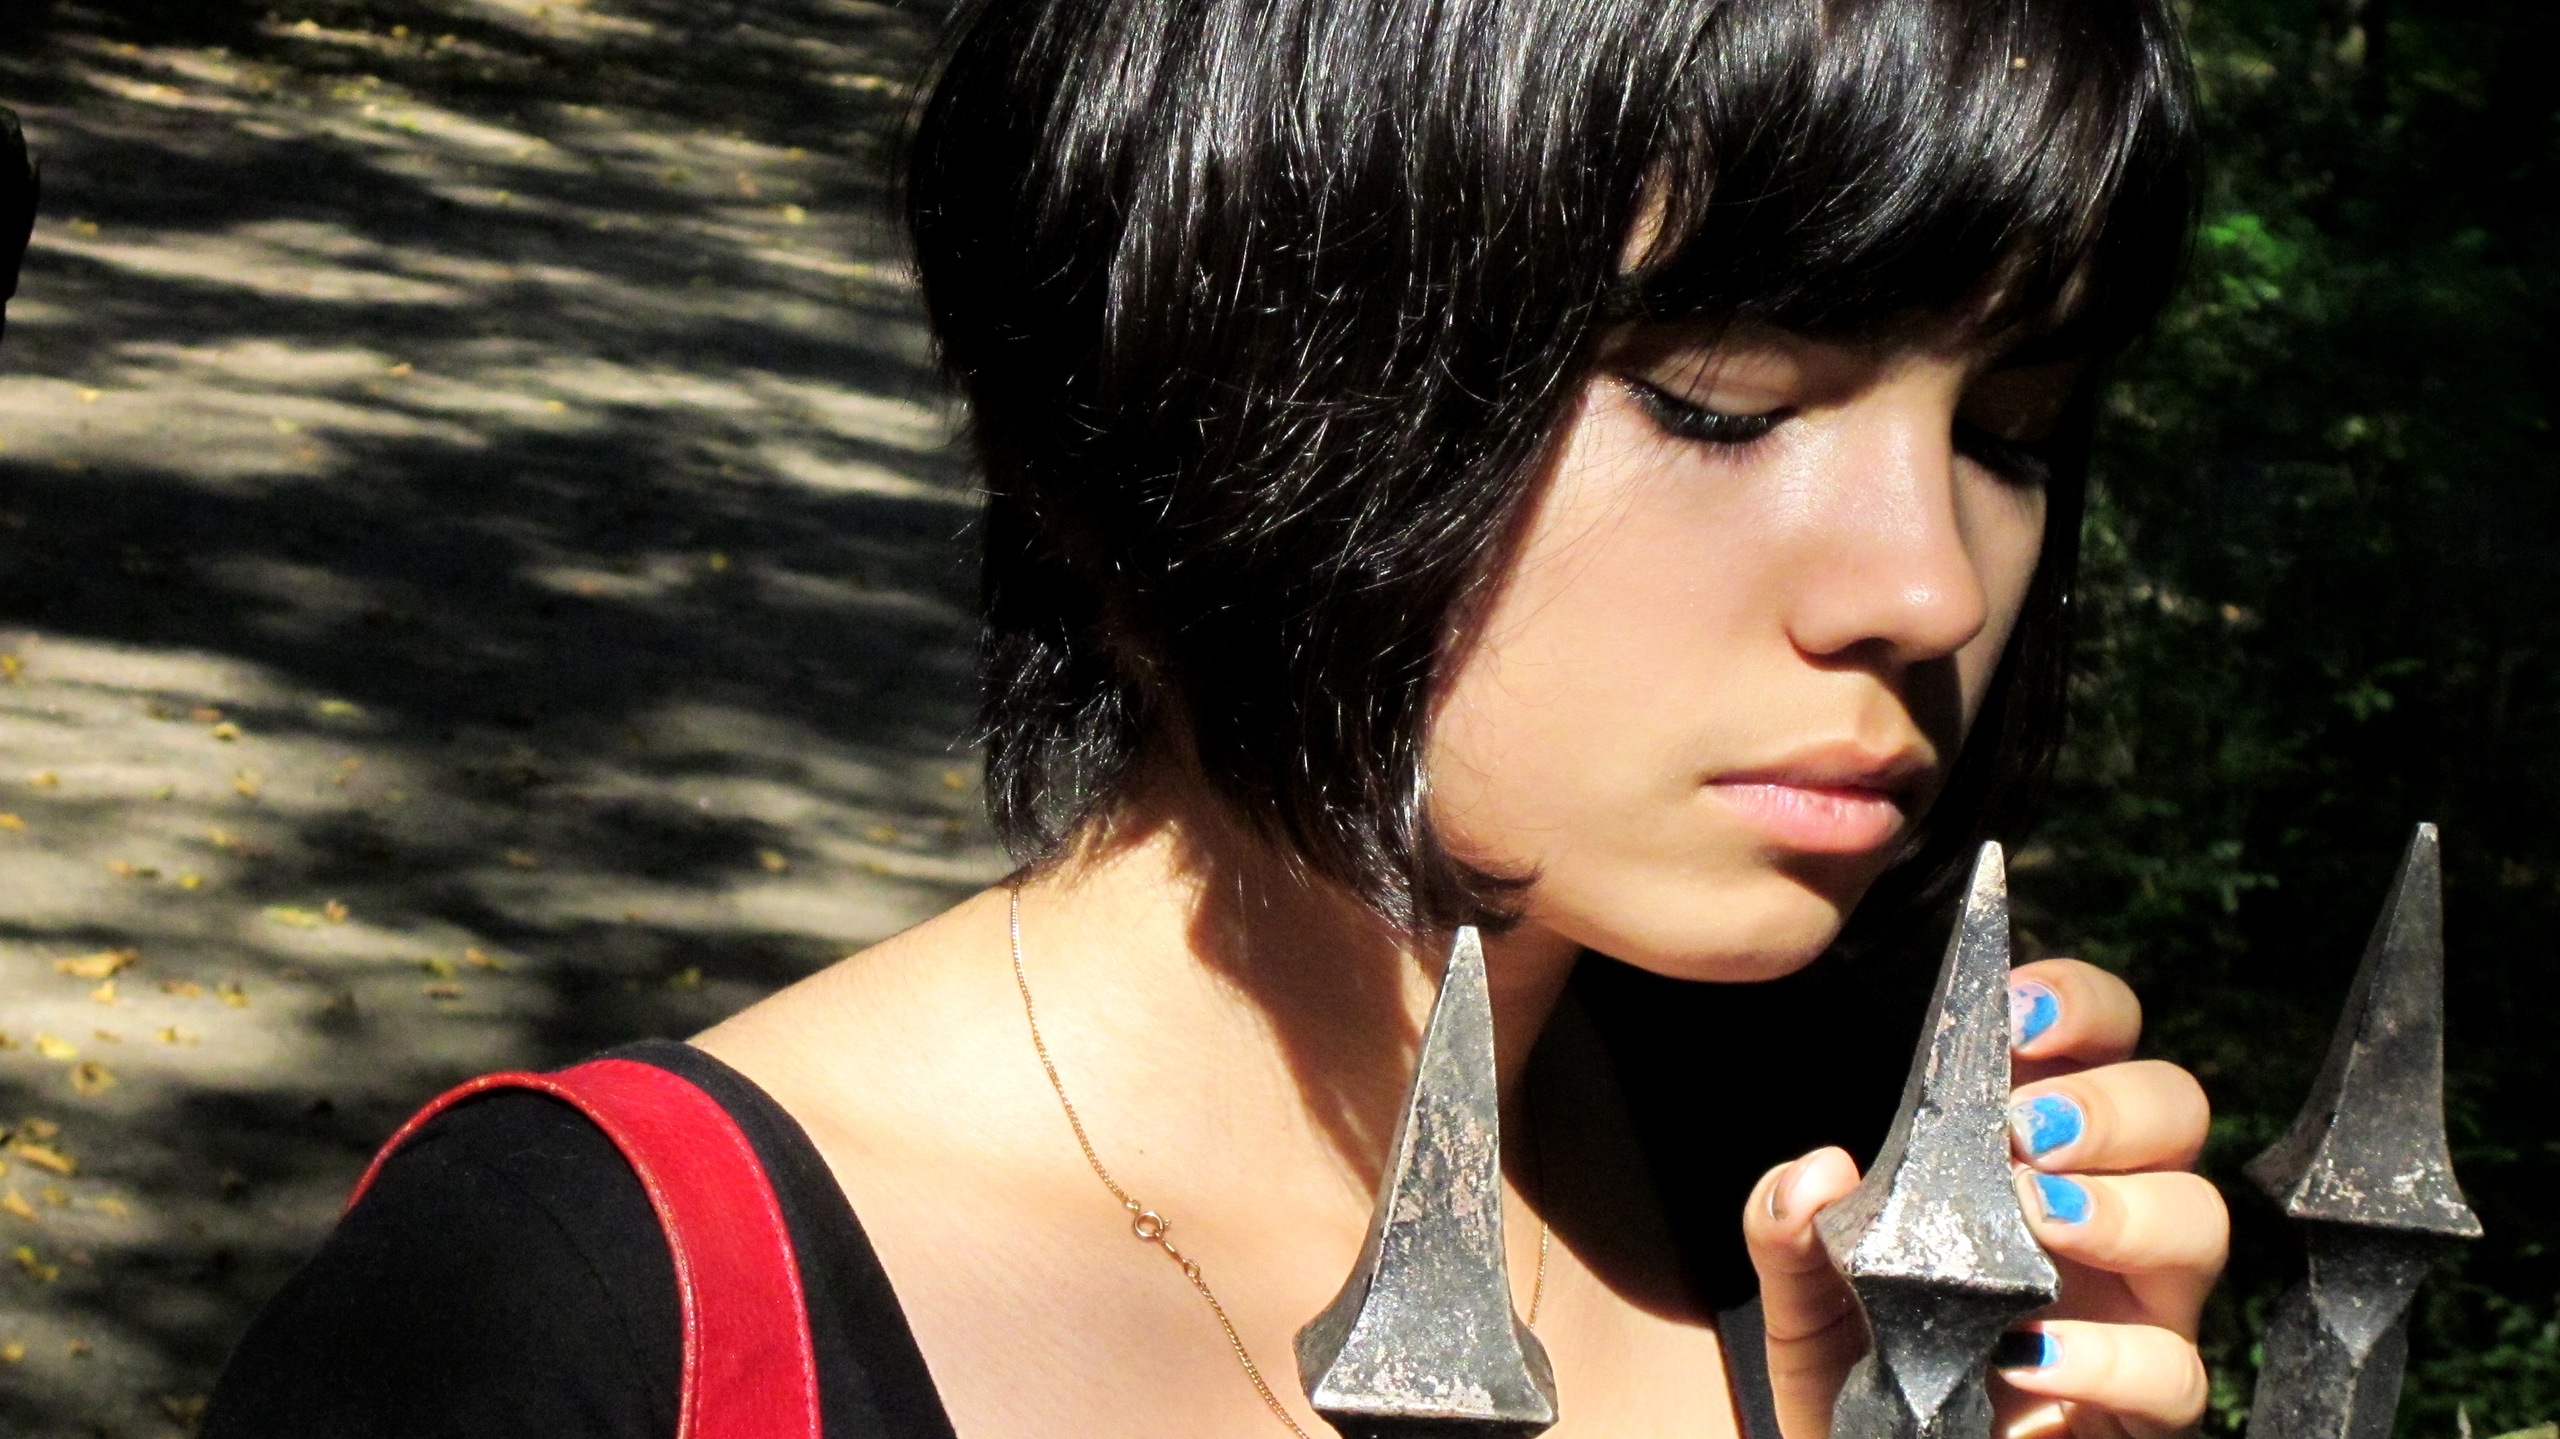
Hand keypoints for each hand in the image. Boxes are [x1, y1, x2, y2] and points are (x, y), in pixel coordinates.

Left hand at [1740, 959, 2226, 1438]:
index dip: (2080, 1005)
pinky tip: (2028, 1353)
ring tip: (2038, 1218)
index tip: (2017, 1015)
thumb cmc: (1859, 1361)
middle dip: (2112, 1101)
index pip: (2097, 1040)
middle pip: (2174, 1108)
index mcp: (2030, 1150)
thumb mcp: (1801, 1290)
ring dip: (2127, 1205)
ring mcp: (2136, 1304)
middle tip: (2025, 1130)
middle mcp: (2104, 1210)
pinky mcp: (2142, 1402)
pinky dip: (2108, 1354)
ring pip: (2201, 1219)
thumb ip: (1789, 1227)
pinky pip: (2174, 1372)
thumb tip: (1815, 1173)